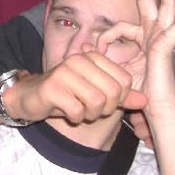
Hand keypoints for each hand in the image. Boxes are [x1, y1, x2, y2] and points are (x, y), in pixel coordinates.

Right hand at [3, 54, 146, 125]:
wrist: (29, 97)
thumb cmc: (65, 94)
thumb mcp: (96, 94)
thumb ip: (121, 96)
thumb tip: (145, 101)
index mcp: (93, 57)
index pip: (124, 81)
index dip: (119, 99)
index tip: (104, 102)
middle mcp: (80, 60)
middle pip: (113, 92)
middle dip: (105, 109)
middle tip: (91, 109)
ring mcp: (64, 72)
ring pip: (97, 102)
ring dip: (90, 114)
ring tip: (79, 110)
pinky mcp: (52, 87)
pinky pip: (77, 110)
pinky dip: (75, 117)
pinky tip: (66, 112)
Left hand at [98, 0, 174, 116]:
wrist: (155, 108)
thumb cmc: (139, 93)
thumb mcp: (115, 69)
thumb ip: (101, 56)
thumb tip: (83, 47)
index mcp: (142, 40)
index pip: (122, 25)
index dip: (105, 37)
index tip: (94, 52)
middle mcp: (154, 35)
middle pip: (148, 0)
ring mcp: (164, 38)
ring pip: (166, 5)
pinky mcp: (169, 45)